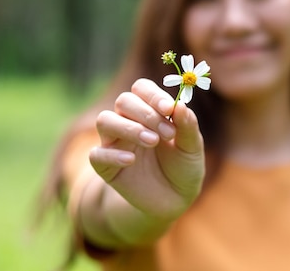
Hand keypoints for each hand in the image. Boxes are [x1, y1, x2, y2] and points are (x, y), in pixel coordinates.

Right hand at [89, 78, 204, 218]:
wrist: (175, 200)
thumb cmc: (184, 166)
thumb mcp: (192, 147)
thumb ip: (187, 126)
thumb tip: (180, 106)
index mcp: (150, 111)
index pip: (142, 89)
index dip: (153, 95)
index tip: (169, 108)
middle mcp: (129, 122)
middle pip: (124, 101)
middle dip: (146, 113)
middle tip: (168, 133)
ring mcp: (115, 143)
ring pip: (104, 120)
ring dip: (128, 127)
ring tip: (152, 141)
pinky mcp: (106, 167)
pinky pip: (96, 155)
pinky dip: (112, 155)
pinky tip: (131, 160)